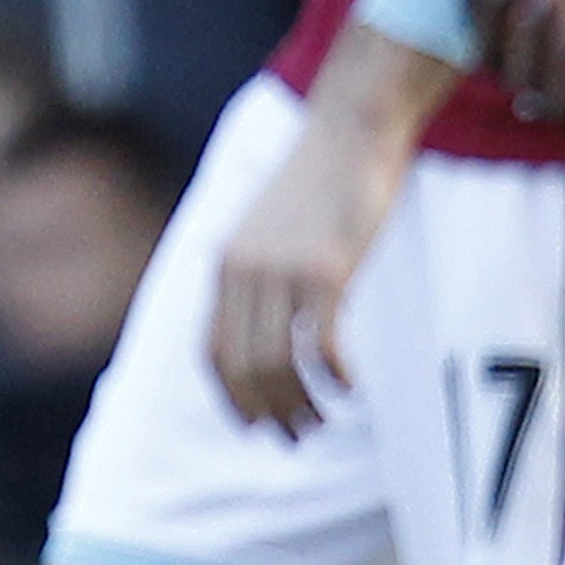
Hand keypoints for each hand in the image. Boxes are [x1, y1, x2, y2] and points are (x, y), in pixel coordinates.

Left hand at [208, 107, 406, 438]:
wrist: (349, 128)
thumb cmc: (317, 180)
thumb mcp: (269, 227)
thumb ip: (257, 271)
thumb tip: (262, 327)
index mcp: (226, 262)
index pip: (212, 352)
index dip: (231, 399)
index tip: (257, 426)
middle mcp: (245, 270)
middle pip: (244, 368)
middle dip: (269, 414)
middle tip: (299, 436)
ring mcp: (284, 269)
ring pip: (279, 364)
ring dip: (302, 404)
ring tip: (325, 418)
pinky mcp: (327, 268)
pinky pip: (322, 344)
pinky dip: (336, 377)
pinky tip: (353, 387)